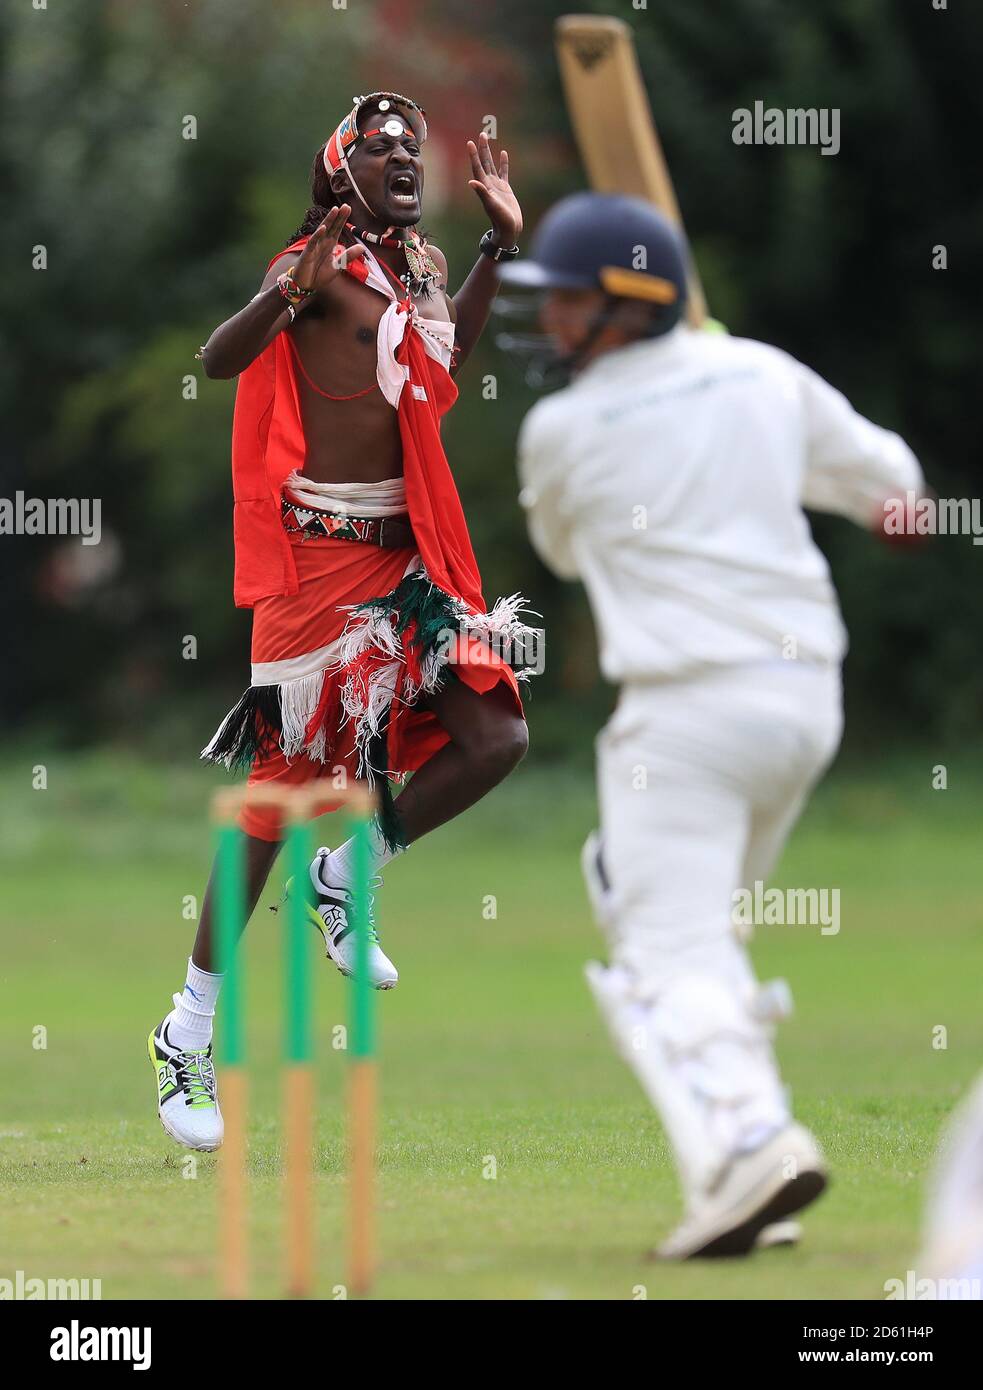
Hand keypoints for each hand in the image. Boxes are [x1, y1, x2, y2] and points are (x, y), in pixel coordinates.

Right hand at [293, 204, 364, 292]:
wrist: (306, 285)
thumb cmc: (320, 274)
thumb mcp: (337, 266)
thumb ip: (348, 256)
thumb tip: (362, 248)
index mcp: (330, 244)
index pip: (337, 228)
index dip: (342, 219)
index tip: (348, 208)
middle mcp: (323, 242)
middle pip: (332, 226)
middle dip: (338, 216)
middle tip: (345, 206)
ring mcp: (315, 246)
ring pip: (322, 230)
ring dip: (329, 220)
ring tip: (335, 210)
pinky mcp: (308, 252)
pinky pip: (313, 242)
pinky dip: (317, 235)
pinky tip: (323, 228)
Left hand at [467, 132, 521, 248]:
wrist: (509, 229)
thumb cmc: (499, 219)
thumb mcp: (491, 205)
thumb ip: (482, 192)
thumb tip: (472, 181)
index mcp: (484, 186)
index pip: (477, 167)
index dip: (473, 155)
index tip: (470, 143)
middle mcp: (489, 184)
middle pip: (483, 162)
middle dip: (482, 149)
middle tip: (482, 134)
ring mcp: (497, 186)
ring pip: (492, 165)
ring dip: (489, 152)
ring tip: (487, 139)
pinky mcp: (505, 188)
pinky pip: (503, 172)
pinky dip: (503, 163)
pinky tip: (503, 153)